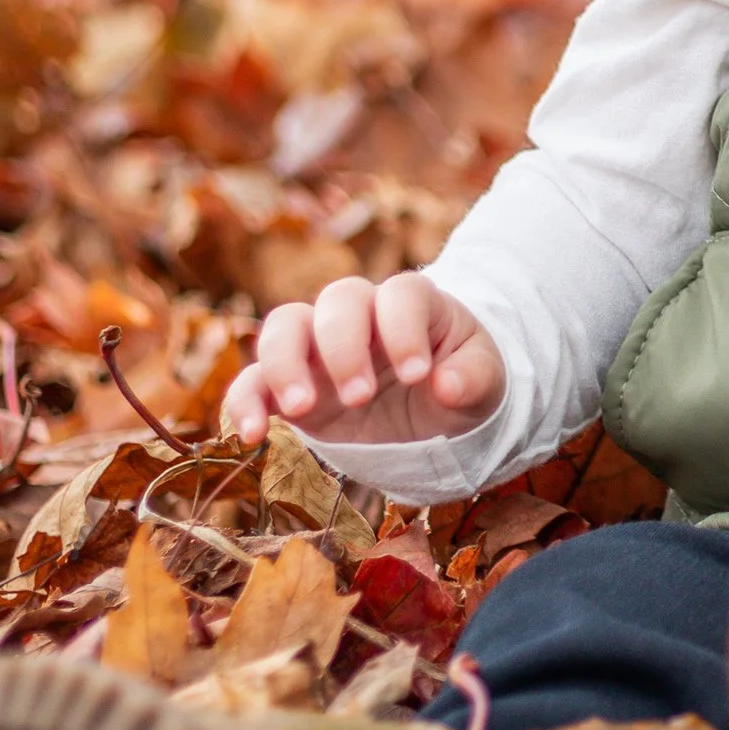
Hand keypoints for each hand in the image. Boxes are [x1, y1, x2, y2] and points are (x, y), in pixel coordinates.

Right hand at [225, 272, 505, 451]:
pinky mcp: (289, 386)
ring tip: (301, 409)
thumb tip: (448, 385)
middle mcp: (361, 315)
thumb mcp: (485, 381)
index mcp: (412, 304)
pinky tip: (251, 434)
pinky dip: (244, 401)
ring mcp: (319, 348)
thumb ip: (474, 377)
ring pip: (285, 326)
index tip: (418, 375)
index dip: (404, 329)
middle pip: (338, 300)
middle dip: (344, 346)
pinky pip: (254, 381)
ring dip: (286, 363)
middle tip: (361, 397)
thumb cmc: (459, 380)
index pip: (401, 295)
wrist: (432, 412)